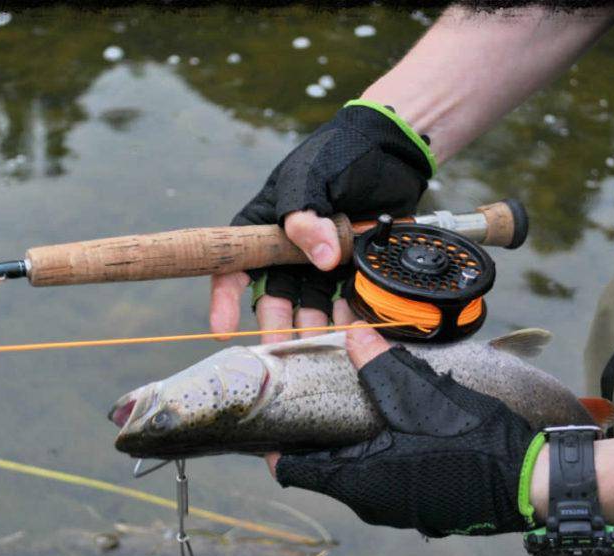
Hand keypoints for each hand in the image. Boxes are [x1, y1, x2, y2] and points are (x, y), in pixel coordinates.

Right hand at [209, 102, 434, 343]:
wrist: (391, 148)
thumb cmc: (340, 152)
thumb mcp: (314, 177)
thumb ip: (308, 217)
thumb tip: (322, 260)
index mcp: (263, 225)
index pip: (233, 265)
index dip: (224, 298)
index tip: (222, 329)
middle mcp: (285, 250)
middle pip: (273, 296)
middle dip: (277, 324)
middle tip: (283, 349)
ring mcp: (317, 262)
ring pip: (308, 306)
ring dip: (313, 328)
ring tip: (322, 345)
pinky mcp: (348, 269)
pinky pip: (341, 301)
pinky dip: (345, 317)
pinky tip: (352, 329)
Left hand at [267, 325, 539, 537]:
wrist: (532, 482)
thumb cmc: (472, 444)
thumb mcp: (422, 397)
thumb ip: (381, 366)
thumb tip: (352, 334)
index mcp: (357, 481)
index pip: (291, 470)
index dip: (275, 441)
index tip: (272, 412)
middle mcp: (369, 502)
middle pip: (321, 467)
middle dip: (315, 431)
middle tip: (313, 392)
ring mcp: (397, 508)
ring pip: (354, 470)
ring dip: (349, 439)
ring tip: (353, 399)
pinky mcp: (421, 505)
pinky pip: (384, 476)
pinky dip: (378, 451)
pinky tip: (394, 421)